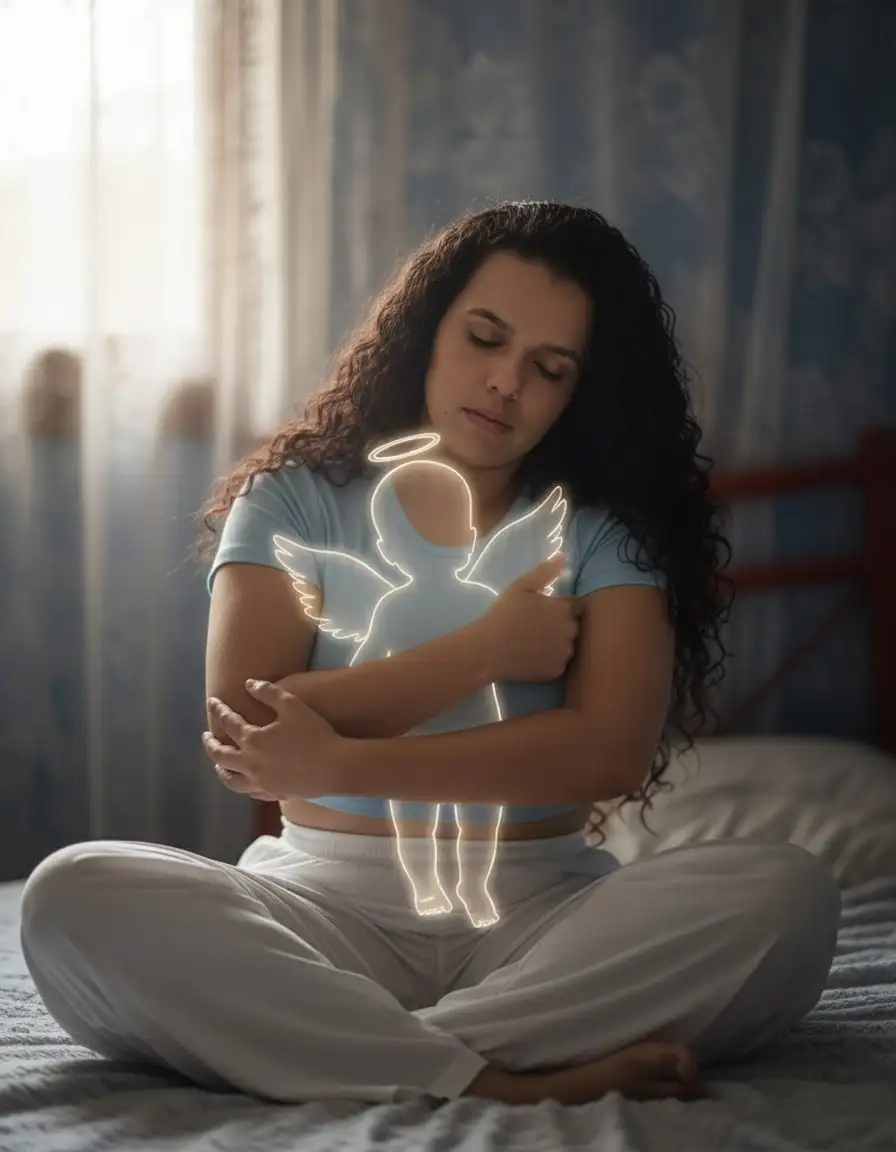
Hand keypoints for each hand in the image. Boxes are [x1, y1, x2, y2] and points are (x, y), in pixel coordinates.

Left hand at [202, 680, 344, 800]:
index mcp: (253, 740)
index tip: (212, 702)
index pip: (228, 722)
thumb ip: (268, 692)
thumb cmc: (315, 733)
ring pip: (230, 779)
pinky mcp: (271, 793)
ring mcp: (260, 782)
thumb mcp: (292, 705)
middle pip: (221, 754)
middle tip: (206, 736)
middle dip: (210, 743)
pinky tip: (243, 780)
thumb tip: (248, 683)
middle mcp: (250, 763)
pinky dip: (240, 784)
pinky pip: (248, 792)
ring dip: (221, 769)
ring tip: (218, 765)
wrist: (334, 767)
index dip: (218, 710)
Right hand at [479, 555, 582, 682]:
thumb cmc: (504, 615)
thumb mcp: (521, 587)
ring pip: (567, 646)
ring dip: (558, 643)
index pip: (577, 606)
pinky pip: (558, 663)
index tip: (547, 611)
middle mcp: (570, 631)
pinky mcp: (557, 671)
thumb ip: (545, 572)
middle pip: (574, 626)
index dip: (564, 607)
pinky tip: (533, 657)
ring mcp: (564, 653)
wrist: (488, 649)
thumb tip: (564, 557)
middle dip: (561, 625)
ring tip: (534, 643)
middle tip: (537, 627)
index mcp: (564, 609)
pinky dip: (550, 660)